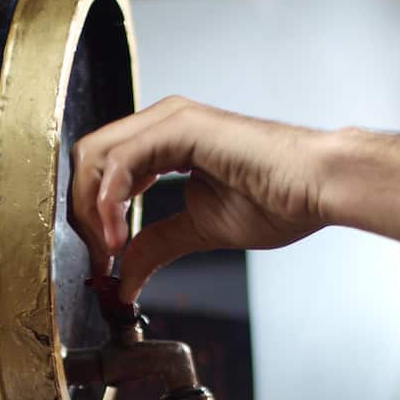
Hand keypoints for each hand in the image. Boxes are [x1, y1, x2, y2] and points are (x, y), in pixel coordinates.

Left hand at [70, 96, 327, 300]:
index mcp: (165, 140)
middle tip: (99, 257)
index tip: (103, 259)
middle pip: (88, 158)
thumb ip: (156, 246)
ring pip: (96, 156)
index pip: (101, 169)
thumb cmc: (278, 200)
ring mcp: (171, 119)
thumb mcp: (198, 230)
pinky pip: (122, 161)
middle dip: (81, 212)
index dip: (90, 215)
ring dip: (90, 210)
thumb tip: (124, 280)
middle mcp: (163, 122)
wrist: (318, 189)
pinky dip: (110, 203)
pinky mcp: (181, 126)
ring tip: (109, 250)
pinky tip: (120, 236)